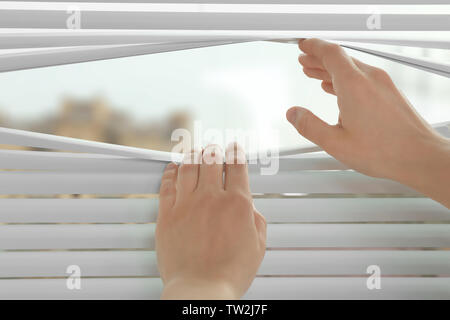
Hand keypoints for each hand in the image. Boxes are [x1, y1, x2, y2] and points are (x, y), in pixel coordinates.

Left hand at [155, 143, 266, 298]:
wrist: (201, 289)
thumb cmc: (229, 273)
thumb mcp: (258, 245)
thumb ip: (256, 219)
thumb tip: (249, 207)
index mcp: (237, 203)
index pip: (236, 166)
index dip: (235, 152)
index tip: (234, 148)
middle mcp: (211, 198)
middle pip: (211, 160)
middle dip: (214, 150)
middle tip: (213, 148)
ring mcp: (187, 204)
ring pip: (188, 167)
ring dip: (193, 155)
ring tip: (194, 151)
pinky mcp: (167, 214)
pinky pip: (167, 185)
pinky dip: (170, 172)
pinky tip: (173, 168)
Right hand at [287, 38, 449, 207]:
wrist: (419, 156)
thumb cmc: (385, 151)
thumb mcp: (335, 142)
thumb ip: (309, 126)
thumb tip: (294, 114)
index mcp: (354, 85)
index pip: (330, 52)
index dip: (313, 46)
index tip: (304, 46)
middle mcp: (370, 79)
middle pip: (340, 58)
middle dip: (319, 58)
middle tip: (305, 60)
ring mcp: (382, 84)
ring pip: (352, 67)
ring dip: (331, 69)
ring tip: (316, 73)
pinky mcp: (390, 92)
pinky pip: (363, 77)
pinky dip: (346, 78)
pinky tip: (338, 88)